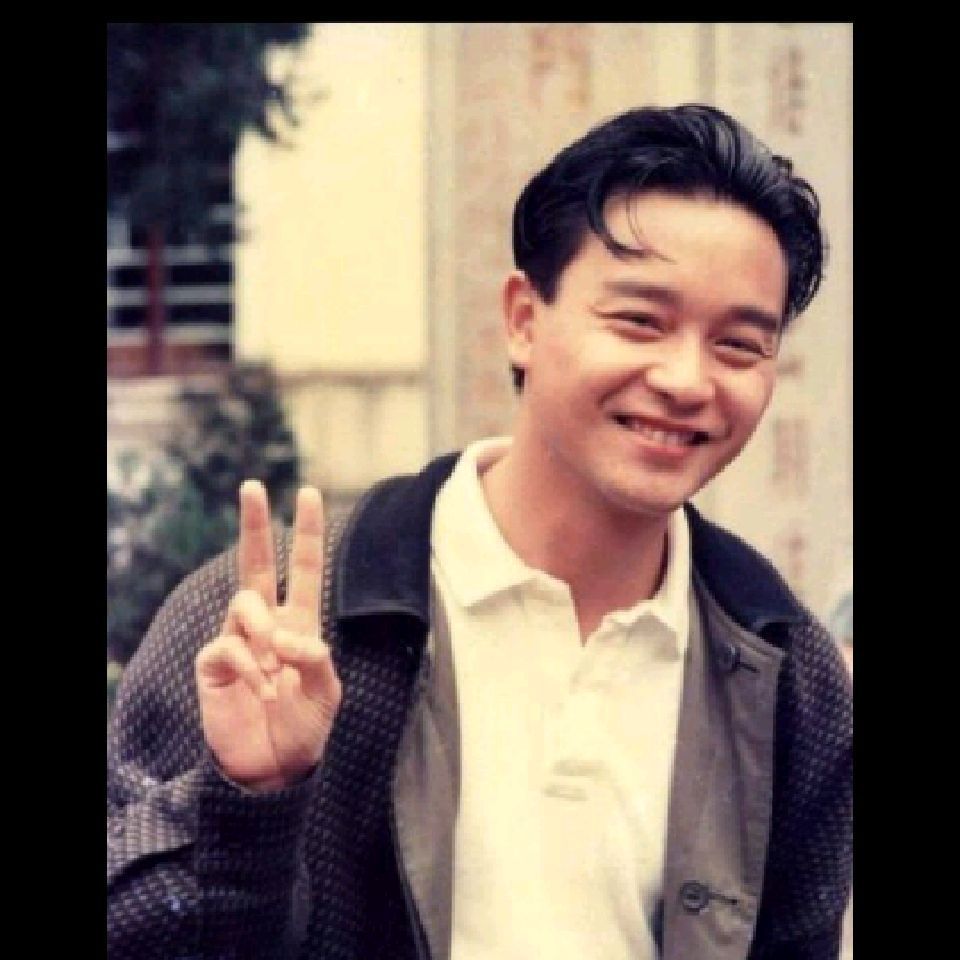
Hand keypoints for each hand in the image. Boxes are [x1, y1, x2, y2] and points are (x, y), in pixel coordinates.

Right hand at [195, 480, 341, 791]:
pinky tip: (263, 690)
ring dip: (266, 633)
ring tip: (277, 670)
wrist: (273, 768)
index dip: (307, 533)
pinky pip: (229, 647)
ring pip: (246, 603)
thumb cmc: (304, 728)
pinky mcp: (214, 663)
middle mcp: (267, 624)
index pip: (304, 569)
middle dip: (255, 525)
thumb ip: (316, 662)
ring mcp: (238, 641)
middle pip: (256, 564)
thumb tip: (292, 638)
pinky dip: (252, 668)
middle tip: (252, 486)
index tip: (309, 493)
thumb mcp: (326, 694)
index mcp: (300, 623)